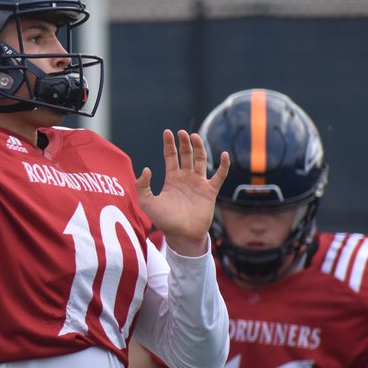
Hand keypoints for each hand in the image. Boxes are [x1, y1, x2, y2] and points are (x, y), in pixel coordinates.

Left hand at [135, 129, 228, 255]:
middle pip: (186, 155)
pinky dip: (223, 166)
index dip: (169, 144)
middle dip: (184, 143)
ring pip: (201, 160)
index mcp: (172, 179)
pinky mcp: (210, 191)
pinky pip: (219, 176)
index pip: (171, 156)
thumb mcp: (147, 203)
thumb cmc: (164, 221)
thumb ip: (143, 186)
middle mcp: (186, 178)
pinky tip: (224, 155)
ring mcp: (199, 183)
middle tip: (182, 133)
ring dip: (199, 148)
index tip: (167, 132)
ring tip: (195, 137)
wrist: (182, 235)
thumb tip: (147, 169)